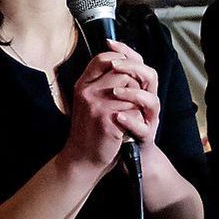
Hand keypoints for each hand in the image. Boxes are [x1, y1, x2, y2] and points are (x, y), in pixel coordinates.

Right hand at [61, 40, 156, 168]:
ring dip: (137, 103)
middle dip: (134, 85)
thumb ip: (99, 83)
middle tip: (132, 101)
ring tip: (129, 115)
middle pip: (123, 73)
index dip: (120, 60)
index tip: (129, 71)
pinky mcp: (108, 120)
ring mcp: (97, 106)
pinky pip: (135, 110)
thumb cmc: (89, 130)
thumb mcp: (88, 102)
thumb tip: (122, 60)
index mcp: (82, 86)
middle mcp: (87, 93)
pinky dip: (136, 119)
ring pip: (132, 91)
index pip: (103, 58)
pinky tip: (128, 128)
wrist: (82, 159)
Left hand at [105, 40, 159, 145]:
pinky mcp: (145, 137)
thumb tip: (101, 56)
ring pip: (152, 100)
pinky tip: (117, 117)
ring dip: (132, 93)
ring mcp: (148, 119)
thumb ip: (109, 79)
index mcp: (139, 89)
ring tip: (114, 92)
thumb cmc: (115, 125)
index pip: (138, 62)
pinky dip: (130, 121)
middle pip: (150, 76)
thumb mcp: (110, 98)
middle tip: (114, 65)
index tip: (109, 42)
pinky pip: (142, 127)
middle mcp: (147, 101)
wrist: (121, 155)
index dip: (126, 51)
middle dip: (132, 68)